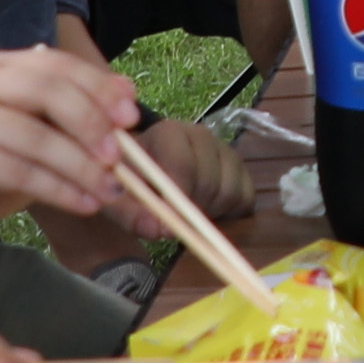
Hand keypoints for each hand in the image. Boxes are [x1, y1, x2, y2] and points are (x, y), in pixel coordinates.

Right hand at [0, 42, 143, 237]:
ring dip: (80, 166)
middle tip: (121, 155)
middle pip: (46, 90)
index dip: (97, 86)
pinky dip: (58, 188)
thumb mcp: (32, 142)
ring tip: (110, 190)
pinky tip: (83, 203)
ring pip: (35, 136)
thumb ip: (73, 130)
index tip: (132, 114)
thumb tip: (132, 124)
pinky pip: (17, 170)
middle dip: (91, 122)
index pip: (55, 64)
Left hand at [140, 108, 254, 225]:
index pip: (182, 163)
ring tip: (187, 214)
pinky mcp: (241, 169)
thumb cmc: (130, 181)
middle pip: (209, 180)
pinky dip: (229, 212)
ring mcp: (225, 150)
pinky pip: (245, 197)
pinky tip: (206, 210)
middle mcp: (201, 135)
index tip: (169, 223)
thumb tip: (162, 229)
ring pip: (230, 191)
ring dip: (210, 212)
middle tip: (176, 223)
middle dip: (192, 209)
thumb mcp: (118, 197)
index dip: (178, 196)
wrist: (146, 170)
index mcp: (168, 133)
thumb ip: (132, 214)